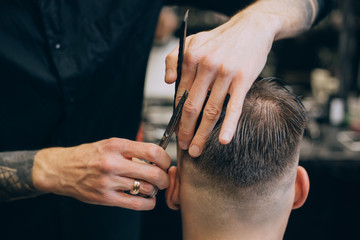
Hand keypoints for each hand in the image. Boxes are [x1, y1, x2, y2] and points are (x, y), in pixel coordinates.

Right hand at [32, 138, 170, 209]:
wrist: (62, 169)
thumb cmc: (90, 155)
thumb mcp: (110, 144)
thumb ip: (133, 151)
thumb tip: (158, 159)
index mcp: (116, 146)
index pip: (152, 151)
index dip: (165, 159)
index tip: (165, 163)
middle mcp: (113, 163)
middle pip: (153, 173)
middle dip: (164, 178)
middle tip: (164, 178)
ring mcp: (108, 182)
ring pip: (147, 189)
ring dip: (155, 190)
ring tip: (151, 187)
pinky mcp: (105, 198)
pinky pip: (136, 204)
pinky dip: (148, 203)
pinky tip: (148, 199)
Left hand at [165, 8, 277, 156]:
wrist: (252, 27)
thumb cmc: (222, 39)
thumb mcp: (193, 41)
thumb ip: (175, 60)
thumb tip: (168, 82)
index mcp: (190, 58)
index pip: (180, 96)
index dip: (177, 118)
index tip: (176, 132)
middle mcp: (205, 66)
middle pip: (192, 107)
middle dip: (186, 131)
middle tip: (183, 147)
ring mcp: (225, 73)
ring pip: (210, 111)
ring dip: (202, 134)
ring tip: (197, 150)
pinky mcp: (243, 79)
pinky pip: (234, 107)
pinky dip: (229, 126)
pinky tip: (223, 141)